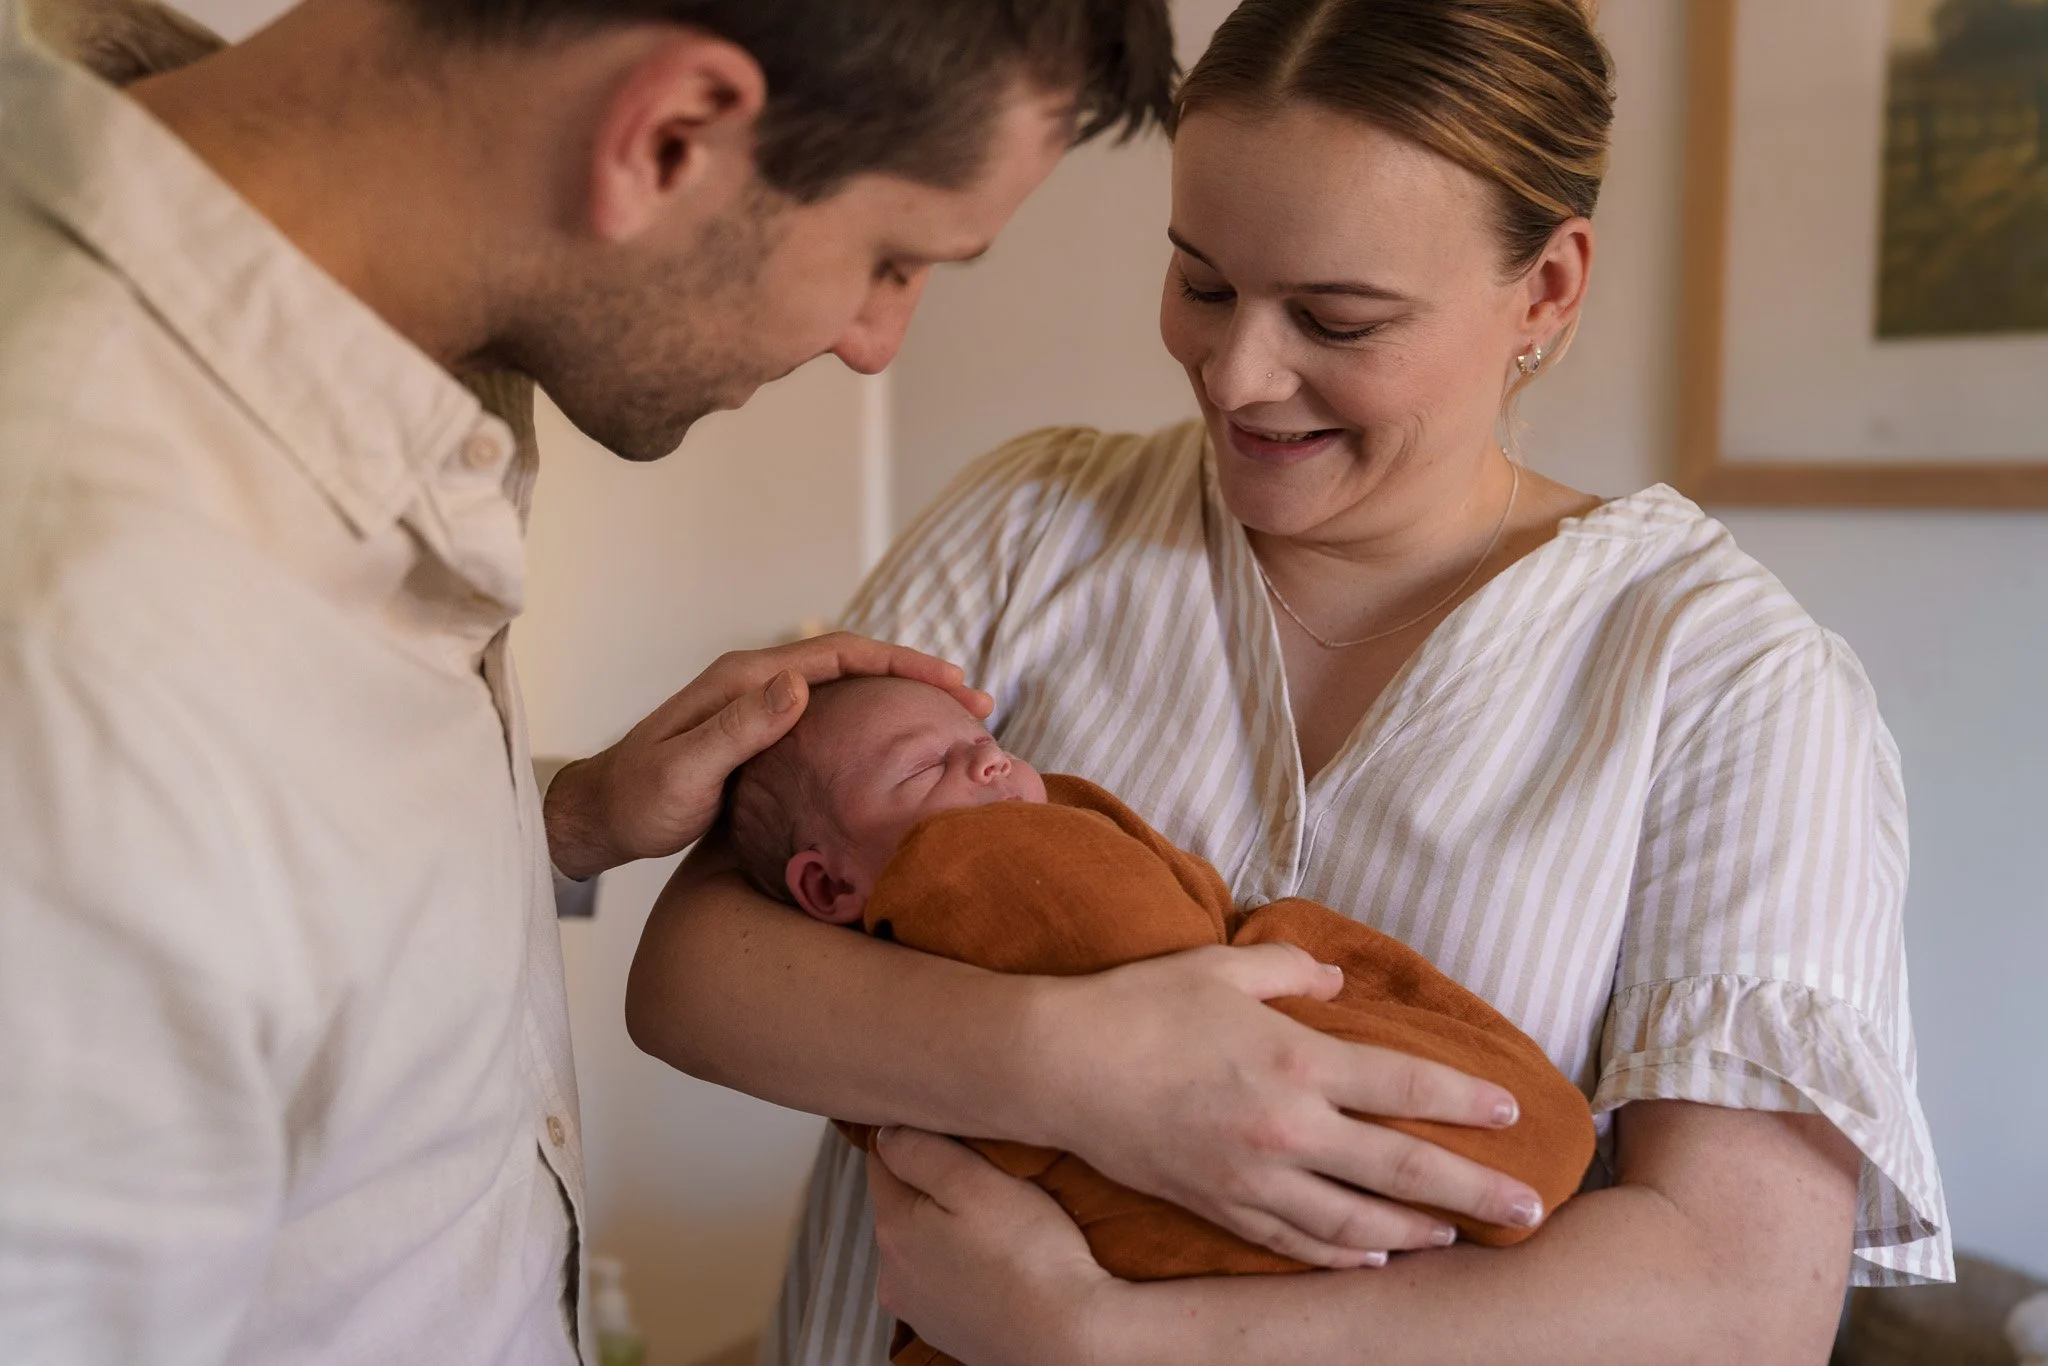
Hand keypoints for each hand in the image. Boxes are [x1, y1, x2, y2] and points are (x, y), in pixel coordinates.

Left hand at [543, 633, 990, 879]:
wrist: (601, 816)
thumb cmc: (639, 801)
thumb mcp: (686, 770)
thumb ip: (739, 728)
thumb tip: (799, 684)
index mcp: (747, 678)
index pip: (841, 654)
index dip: (901, 663)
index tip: (951, 683)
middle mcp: (759, 680)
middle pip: (855, 663)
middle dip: (918, 676)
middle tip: (974, 702)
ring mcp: (761, 703)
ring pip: (848, 687)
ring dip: (901, 696)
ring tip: (953, 721)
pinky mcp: (763, 730)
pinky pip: (833, 713)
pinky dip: (875, 718)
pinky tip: (898, 745)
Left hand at [868, 1127, 1119, 1365]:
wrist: (1069, 1339)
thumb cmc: (1030, 1257)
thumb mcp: (974, 1180)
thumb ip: (921, 1149)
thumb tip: (886, 1132)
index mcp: (893, 1228)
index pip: (881, 1158)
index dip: (914, 1134)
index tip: (950, 1130)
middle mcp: (893, 1274)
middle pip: (903, 1203)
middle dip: (935, 1185)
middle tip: (985, 1176)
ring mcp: (920, 1309)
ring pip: (925, 1244)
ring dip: (950, 1229)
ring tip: (999, 1222)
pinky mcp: (948, 1331)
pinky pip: (947, 1281)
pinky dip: (966, 1267)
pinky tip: (1001, 1262)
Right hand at [1026, 943, 1545, 1266]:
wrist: (1059, 1065)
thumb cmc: (1140, 1004)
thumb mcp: (1221, 965)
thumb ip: (1289, 968)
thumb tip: (1336, 976)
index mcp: (1298, 1060)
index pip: (1405, 1088)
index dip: (1467, 1103)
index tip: (1514, 1115)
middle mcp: (1288, 1127)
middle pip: (1402, 1169)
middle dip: (1474, 1191)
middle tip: (1527, 1210)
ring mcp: (1253, 1176)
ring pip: (1355, 1222)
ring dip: (1414, 1232)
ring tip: (1456, 1236)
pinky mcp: (1218, 1203)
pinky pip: (1293, 1240)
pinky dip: (1339, 1255)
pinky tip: (1370, 1258)